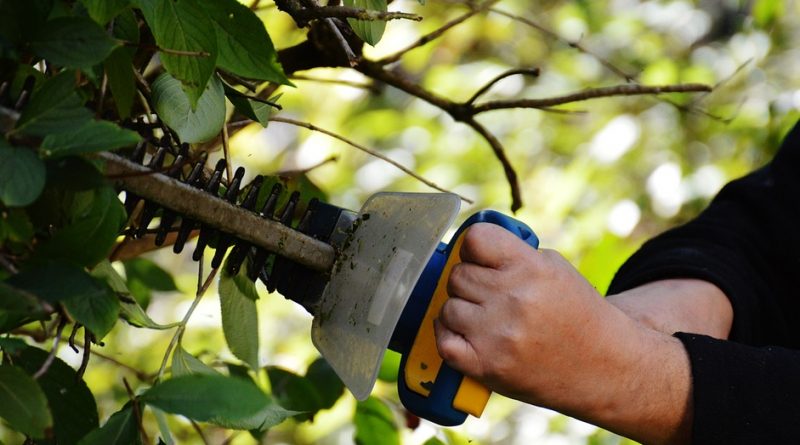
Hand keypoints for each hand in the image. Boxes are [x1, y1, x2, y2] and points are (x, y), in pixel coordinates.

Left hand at [434, 223, 612, 405]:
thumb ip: (512, 253)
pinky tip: (467, 334)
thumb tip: (466, 245)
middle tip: (491, 295)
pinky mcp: (487, 366)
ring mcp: (498, 335)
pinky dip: (449, 337)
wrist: (603, 366)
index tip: (480, 258)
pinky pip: (444, 340)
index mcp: (531, 269)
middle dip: (470, 282)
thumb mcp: (554, 268)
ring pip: (448, 306)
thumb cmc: (575, 313)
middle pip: (458, 274)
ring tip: (487, 318)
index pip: (474, 238)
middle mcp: (514, 299)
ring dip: (461, 311)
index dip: (473, 247)